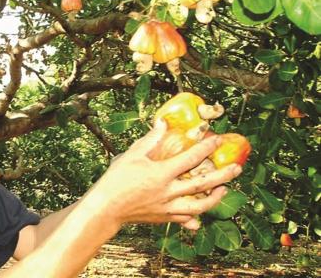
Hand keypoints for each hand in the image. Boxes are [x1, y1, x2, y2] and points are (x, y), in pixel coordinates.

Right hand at [94, 120, 241, 228]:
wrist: (106, 208)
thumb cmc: (116, 179)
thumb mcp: (131, 156)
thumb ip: (150, 140)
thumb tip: (163, 123)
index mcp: (160, 173)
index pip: (190, 158)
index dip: (206, 147)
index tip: (217, 139)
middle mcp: (168, 192)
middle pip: (202, 183)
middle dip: (223, 175)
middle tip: (237, 168)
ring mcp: (167, 207)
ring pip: (199, 206)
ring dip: (215, 198)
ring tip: (224, 189)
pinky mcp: (164, 218)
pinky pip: (185, 219)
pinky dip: (195, 218)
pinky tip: (200, 215)